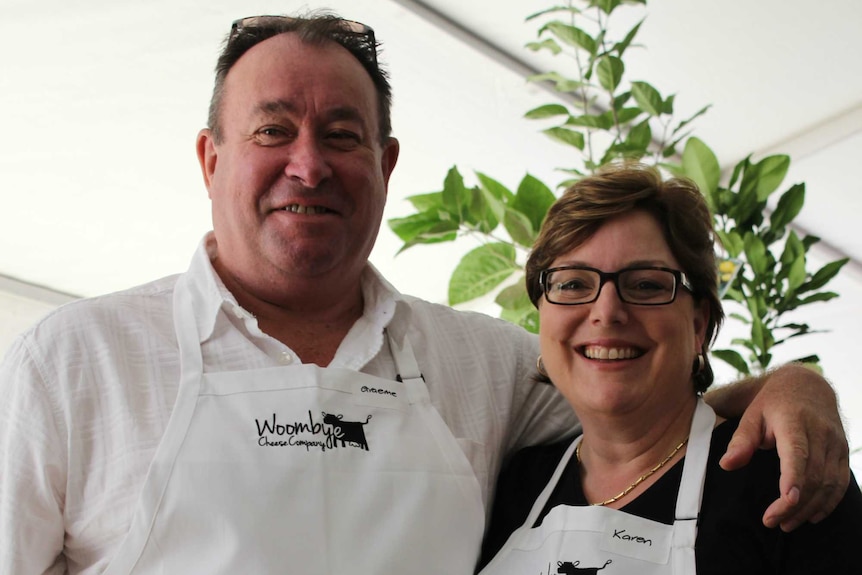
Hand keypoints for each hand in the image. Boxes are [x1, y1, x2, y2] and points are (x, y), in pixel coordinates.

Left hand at [718, 363, 848, 530]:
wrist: (807, 385)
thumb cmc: (772, 404)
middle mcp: (820, 433)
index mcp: (794, 422)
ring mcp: (835, 443)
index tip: (783, 503)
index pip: (798, 455)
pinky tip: (811, 516)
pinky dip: (828, 502)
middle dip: (794, 505)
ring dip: (809, 508)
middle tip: (773, 522)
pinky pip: (840, 482)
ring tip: (788, 524)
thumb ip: (741, 441)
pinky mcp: (843, 451)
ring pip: (828, 483)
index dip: (793, 480)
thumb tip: (726, 465)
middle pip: (812, 476)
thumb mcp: (751, 415)